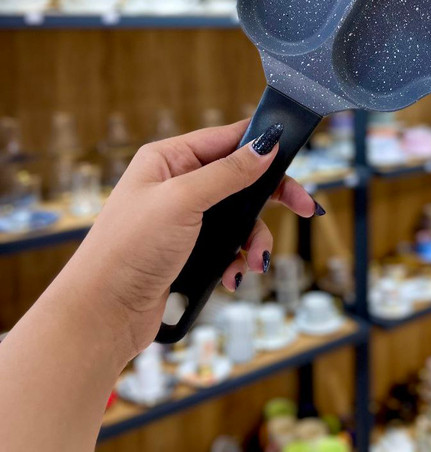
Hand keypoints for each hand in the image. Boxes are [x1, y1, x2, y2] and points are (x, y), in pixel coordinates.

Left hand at [62, 120, 317, 362]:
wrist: (102, 314)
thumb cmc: (128, 250)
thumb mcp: (182, 202)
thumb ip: (228, 173)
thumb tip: (265, 145)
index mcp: (168, 159)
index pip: (226, 139)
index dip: (261, 145)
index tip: (293, 152)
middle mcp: (175, 183)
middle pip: (240, 179)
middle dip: (271, 198)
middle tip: (305, 207)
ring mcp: (181, 218)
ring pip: (238, 217)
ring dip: (253, 238)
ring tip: (253, 262)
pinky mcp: (186, 249)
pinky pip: (227, 244)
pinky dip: (237, 259)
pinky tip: (233, 276)